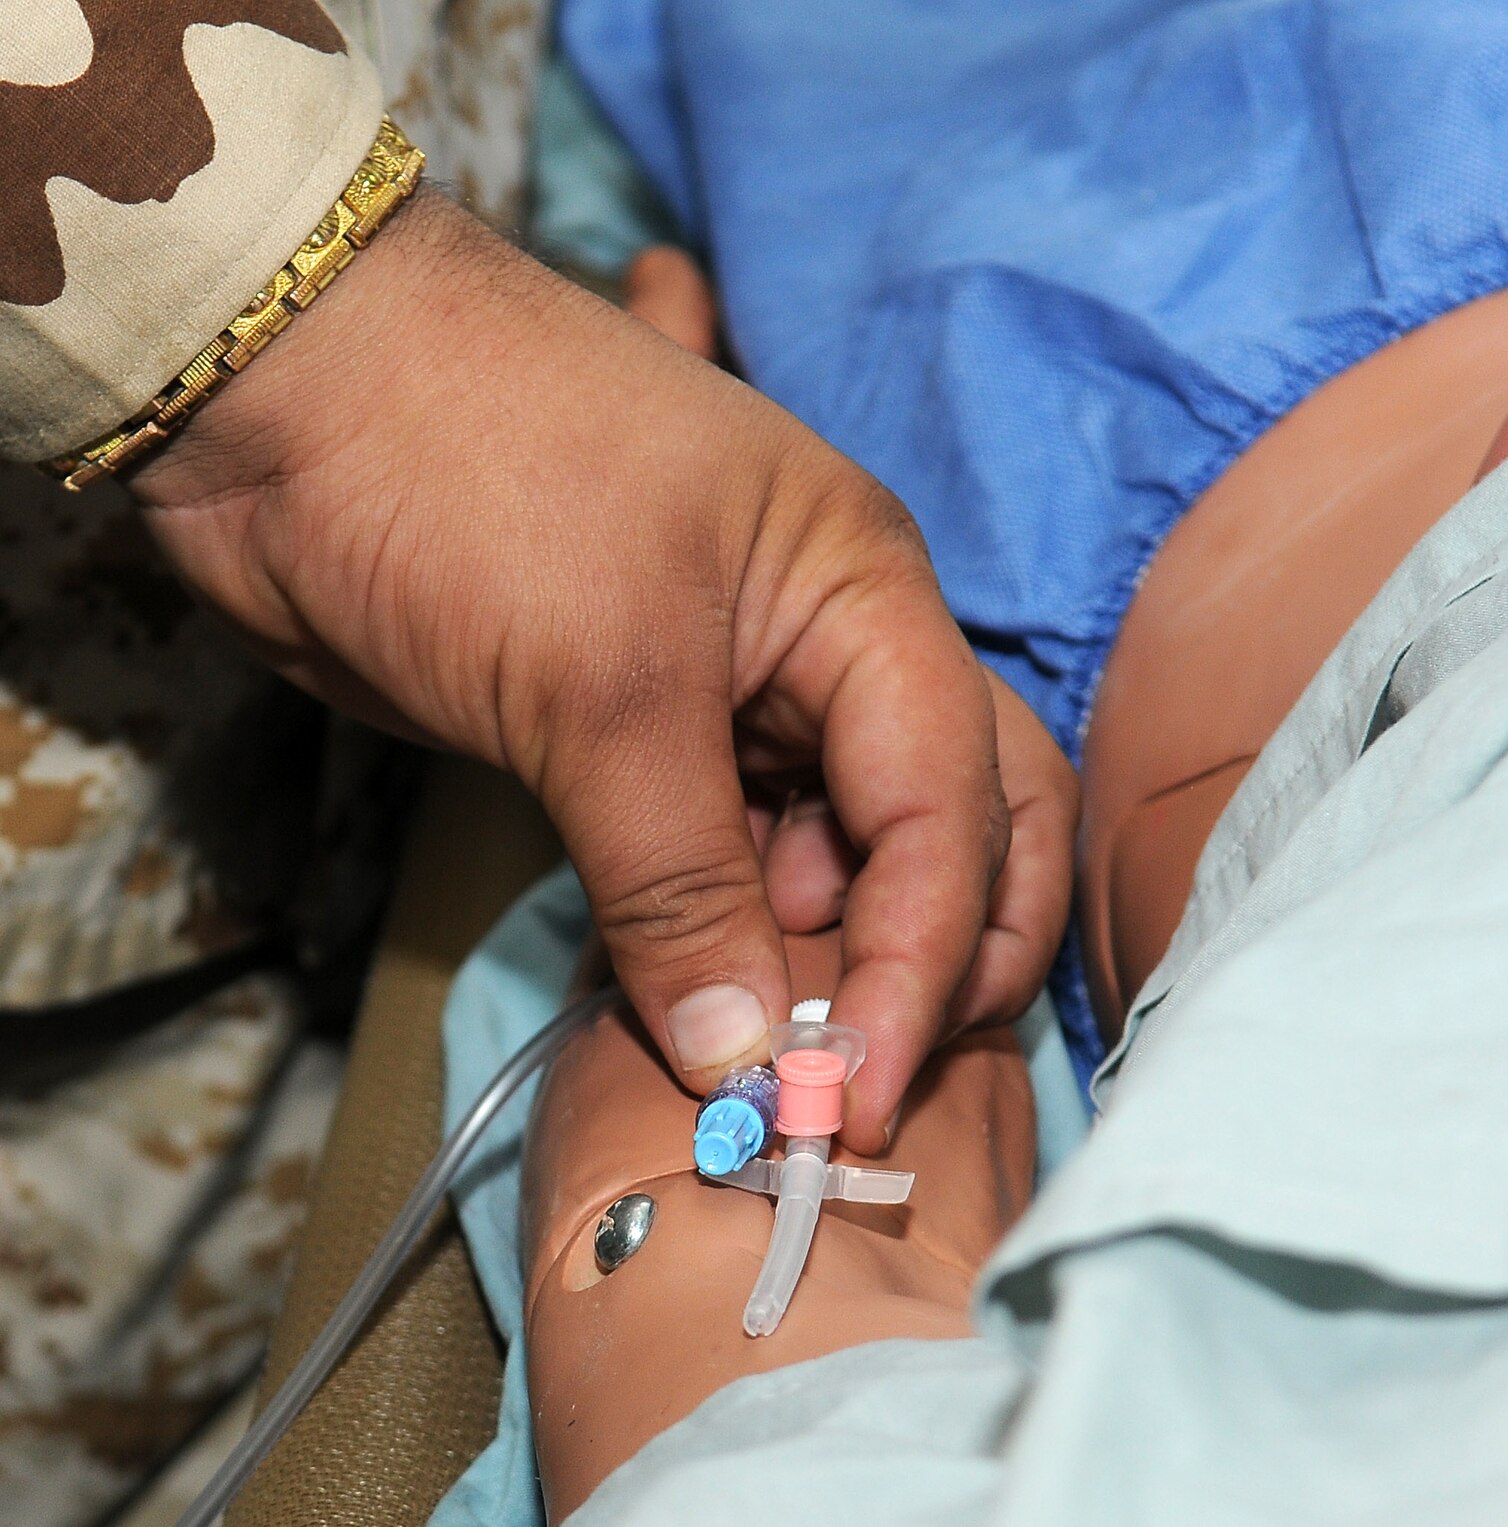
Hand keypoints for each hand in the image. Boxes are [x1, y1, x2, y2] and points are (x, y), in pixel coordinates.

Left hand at [131, 192, 1053, 1147]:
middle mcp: (835, 650)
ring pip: (844, 854)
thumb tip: (750, 1061)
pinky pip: (734, 861)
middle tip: (864, 1083)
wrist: (278, 384)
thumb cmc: (466, 478)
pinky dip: (736, 941)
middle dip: (939, 956)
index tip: (860, 1096)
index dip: (928, 957)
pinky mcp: (650, 739)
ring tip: (768, 1061)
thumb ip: (681, 885)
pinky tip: (702, 1008)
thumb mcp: (595, 688)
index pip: (954, 802)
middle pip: (958, 822)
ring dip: (830, 964)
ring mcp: (744, 696)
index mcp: (867, 597)